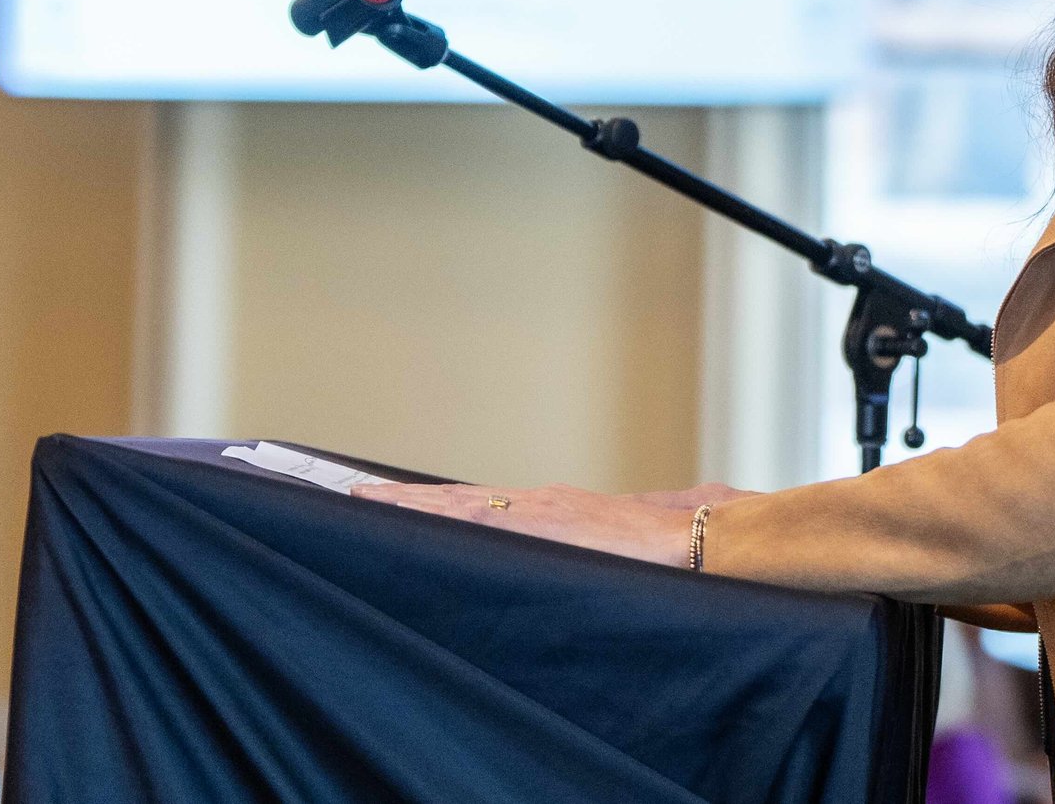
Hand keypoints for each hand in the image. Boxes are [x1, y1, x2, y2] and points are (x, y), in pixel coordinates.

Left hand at [353, 481, 743, 567]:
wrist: (704, 541)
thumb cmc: (676, 552)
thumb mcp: (628, 548)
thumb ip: (604, 554)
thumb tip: (599, 560)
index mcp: (555, 514)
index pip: (478, 507)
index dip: (432, 507)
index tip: (391, 505)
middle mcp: (540, 506)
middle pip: (456, 501)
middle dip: (404, 502)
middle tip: (350, 495)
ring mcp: (537, 513)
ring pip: (456, 505)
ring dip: (407, 506)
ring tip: (358, 500)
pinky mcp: (538, 526)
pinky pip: (471, 521)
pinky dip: (431, 515)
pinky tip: (400, 517)